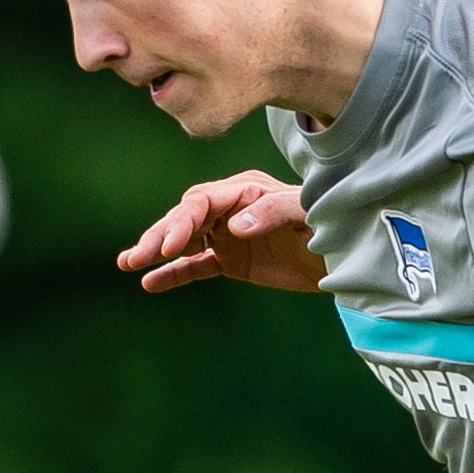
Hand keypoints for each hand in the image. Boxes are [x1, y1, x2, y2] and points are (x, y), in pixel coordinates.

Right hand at [118, 170, 321, 294]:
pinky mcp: (230, 260)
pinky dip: (173, 274)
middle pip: (185, 219)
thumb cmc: (330, 224)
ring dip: (156, 251)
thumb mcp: (307, 213)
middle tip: (136, 257)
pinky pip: (195, 266)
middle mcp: (229, 208)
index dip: (183, 222)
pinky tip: (149, 282)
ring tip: (128, 263)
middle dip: (159, 236)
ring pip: (183, 241)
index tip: (168, 247)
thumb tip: (233, 226)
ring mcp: (226, 234)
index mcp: (245, 190)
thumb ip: (273, 212)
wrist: (346, 254)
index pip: (203, 201)